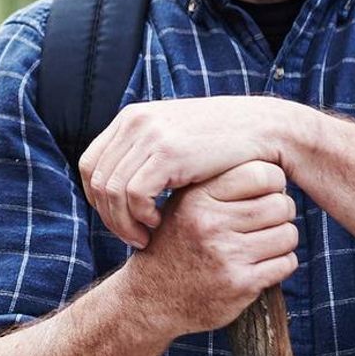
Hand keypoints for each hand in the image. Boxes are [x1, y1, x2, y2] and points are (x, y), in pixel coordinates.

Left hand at [78, 96, 299, 248]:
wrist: (265, 128)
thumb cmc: (223, 145)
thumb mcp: (175, 142)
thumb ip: (146, 156)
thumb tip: (117, 186)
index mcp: (131, 118)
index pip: (90, 164)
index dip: (97, 198)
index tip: (119, 220)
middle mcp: (134, 121)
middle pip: (96, 179)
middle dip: (109, 215)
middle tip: (131, 237)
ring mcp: (149, 134)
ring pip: (111, 190)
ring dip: (123, 221)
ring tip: (144, 235)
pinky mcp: (168, 152)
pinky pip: (134, 193)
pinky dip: (140, 215)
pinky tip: (159, 222)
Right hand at [119, 160, 299, 336]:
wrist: (151, 299)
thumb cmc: (175, 245)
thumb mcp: (183, 205)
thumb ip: (218, 184)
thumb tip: (274, 171)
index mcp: (197, 198)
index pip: (261, 174)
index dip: (273, 182)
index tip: (266, 192)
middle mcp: (210, 224)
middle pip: (280, 204)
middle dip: (281, 212)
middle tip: (268, 220)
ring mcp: (226, 255)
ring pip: (288, 234)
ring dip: (282, 239)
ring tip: (264, 242)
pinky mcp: (240, 284)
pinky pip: (286, 263)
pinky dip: (281, 263)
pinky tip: (262, 264)